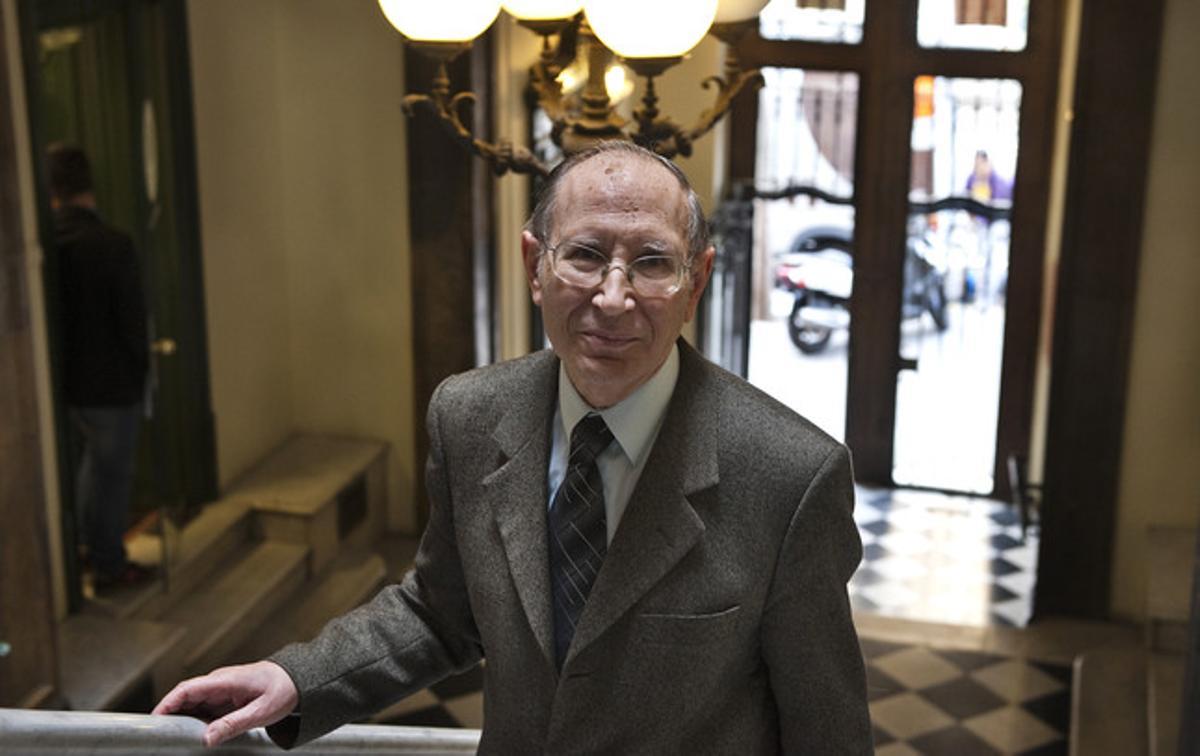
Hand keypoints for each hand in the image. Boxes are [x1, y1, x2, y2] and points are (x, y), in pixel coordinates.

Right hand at [152, 661, 298, 746]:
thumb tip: (207, 738)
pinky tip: (194, 733)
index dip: (167, 703)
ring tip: (173, 737)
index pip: (187, 689)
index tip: (153, 719)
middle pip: (185, 697)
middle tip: (158, 735)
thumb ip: (233, 724)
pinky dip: (196, 719)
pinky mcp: (226, 696)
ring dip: (182, 718)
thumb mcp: (261, 712)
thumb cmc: (284, 690)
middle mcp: (219, 682)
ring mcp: (222, 688)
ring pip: (193, 703)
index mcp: (225, 680)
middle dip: (169, 714)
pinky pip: (204, 708)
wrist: (299, 679)